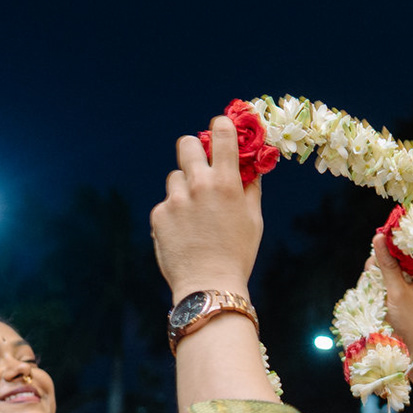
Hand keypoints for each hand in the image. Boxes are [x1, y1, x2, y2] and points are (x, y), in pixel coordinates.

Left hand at [150, 114, 261, 299]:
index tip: (222, 129)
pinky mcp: (159, 215)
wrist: (209, 286)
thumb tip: (252, 165)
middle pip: (187, 144)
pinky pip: (166, 203)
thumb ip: (250, 187)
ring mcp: (175, 200)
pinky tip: (184, 234)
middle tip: (199, 165)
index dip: (222, 125)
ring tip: (194, 214)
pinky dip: (174, 213)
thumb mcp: (253, 219)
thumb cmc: (237, 254)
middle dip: (194, 149)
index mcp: (226, 182)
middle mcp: (198, 185)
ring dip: (184, 187)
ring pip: (175, 177)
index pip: (222, 133)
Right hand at [369, 238, 412, 361]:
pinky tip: (372, 295)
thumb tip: (378, 237)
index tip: (377, 245)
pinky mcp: (398, 297)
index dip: (392, 245)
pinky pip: (384, 284)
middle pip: (394, 258)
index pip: (408, 248)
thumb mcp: (397, 291)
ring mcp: (407, 288)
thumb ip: (387, 265)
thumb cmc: (411, 322)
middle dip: (380, 264)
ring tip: (372, 289)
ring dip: (376, 277)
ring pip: (386, 271)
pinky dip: (376, 287)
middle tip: (371, 275)